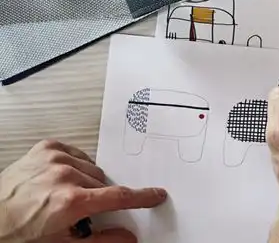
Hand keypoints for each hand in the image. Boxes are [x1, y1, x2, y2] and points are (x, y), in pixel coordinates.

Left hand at [0, 140, 166, 242]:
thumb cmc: (19, 236)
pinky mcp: (47, 147)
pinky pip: (76, 153)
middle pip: (102, 183)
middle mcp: (65, 175)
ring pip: (91, 168)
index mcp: (71, 201)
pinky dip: (74, 165)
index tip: (156, 195)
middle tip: (80, 213)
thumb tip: (128, 238)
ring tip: (64, 196)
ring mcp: (56, 158)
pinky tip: (60, 179)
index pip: (118, 196)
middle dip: (97, 198)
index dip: (141, 197)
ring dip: (85, 181)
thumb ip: (101, 241)